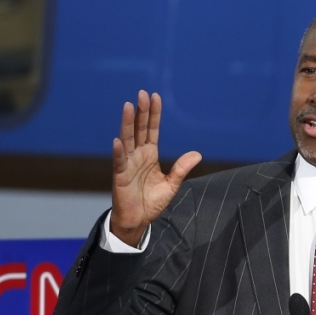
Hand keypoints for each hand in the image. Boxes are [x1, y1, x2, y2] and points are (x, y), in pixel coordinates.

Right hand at [110, 90, 201, 246]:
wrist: (138, 220)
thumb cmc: (151, 202)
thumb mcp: (172, 184)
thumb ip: (182, 169)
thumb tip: (197, 154)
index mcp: (150, 155)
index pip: (152, 130)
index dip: (153, 114)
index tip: (155, 97)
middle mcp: (137, 156)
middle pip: (139, 129)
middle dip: (141, 112)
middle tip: (143, 93)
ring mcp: (127, 165)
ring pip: (127, 140)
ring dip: (128, 123)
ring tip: (129, 106)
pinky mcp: (120, 177)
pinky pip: (119, 162)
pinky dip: (118, 152)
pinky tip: (118, 141)